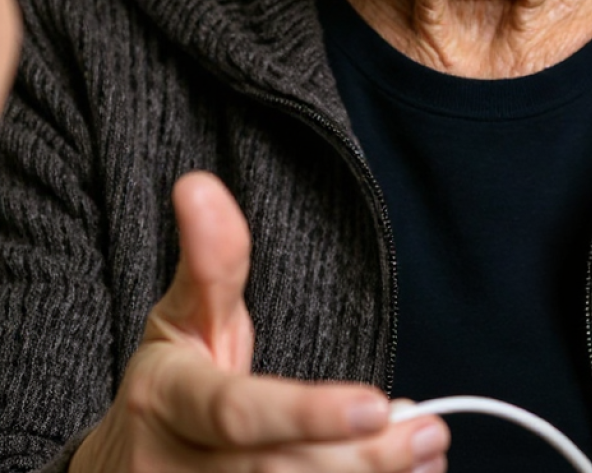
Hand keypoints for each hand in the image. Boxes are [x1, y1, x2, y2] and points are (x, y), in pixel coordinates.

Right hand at [69, 172, 448, 472]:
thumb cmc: (174, 381)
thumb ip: (211, 261)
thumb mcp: (184, 315)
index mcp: (169, 399)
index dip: (308, 414)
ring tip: (425, 455)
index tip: (376, 405)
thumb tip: (199, 183)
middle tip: (430, 429)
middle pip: (280, 471)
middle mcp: (176, 468)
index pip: (241, 411)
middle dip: (364, 456)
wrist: (125, 466)